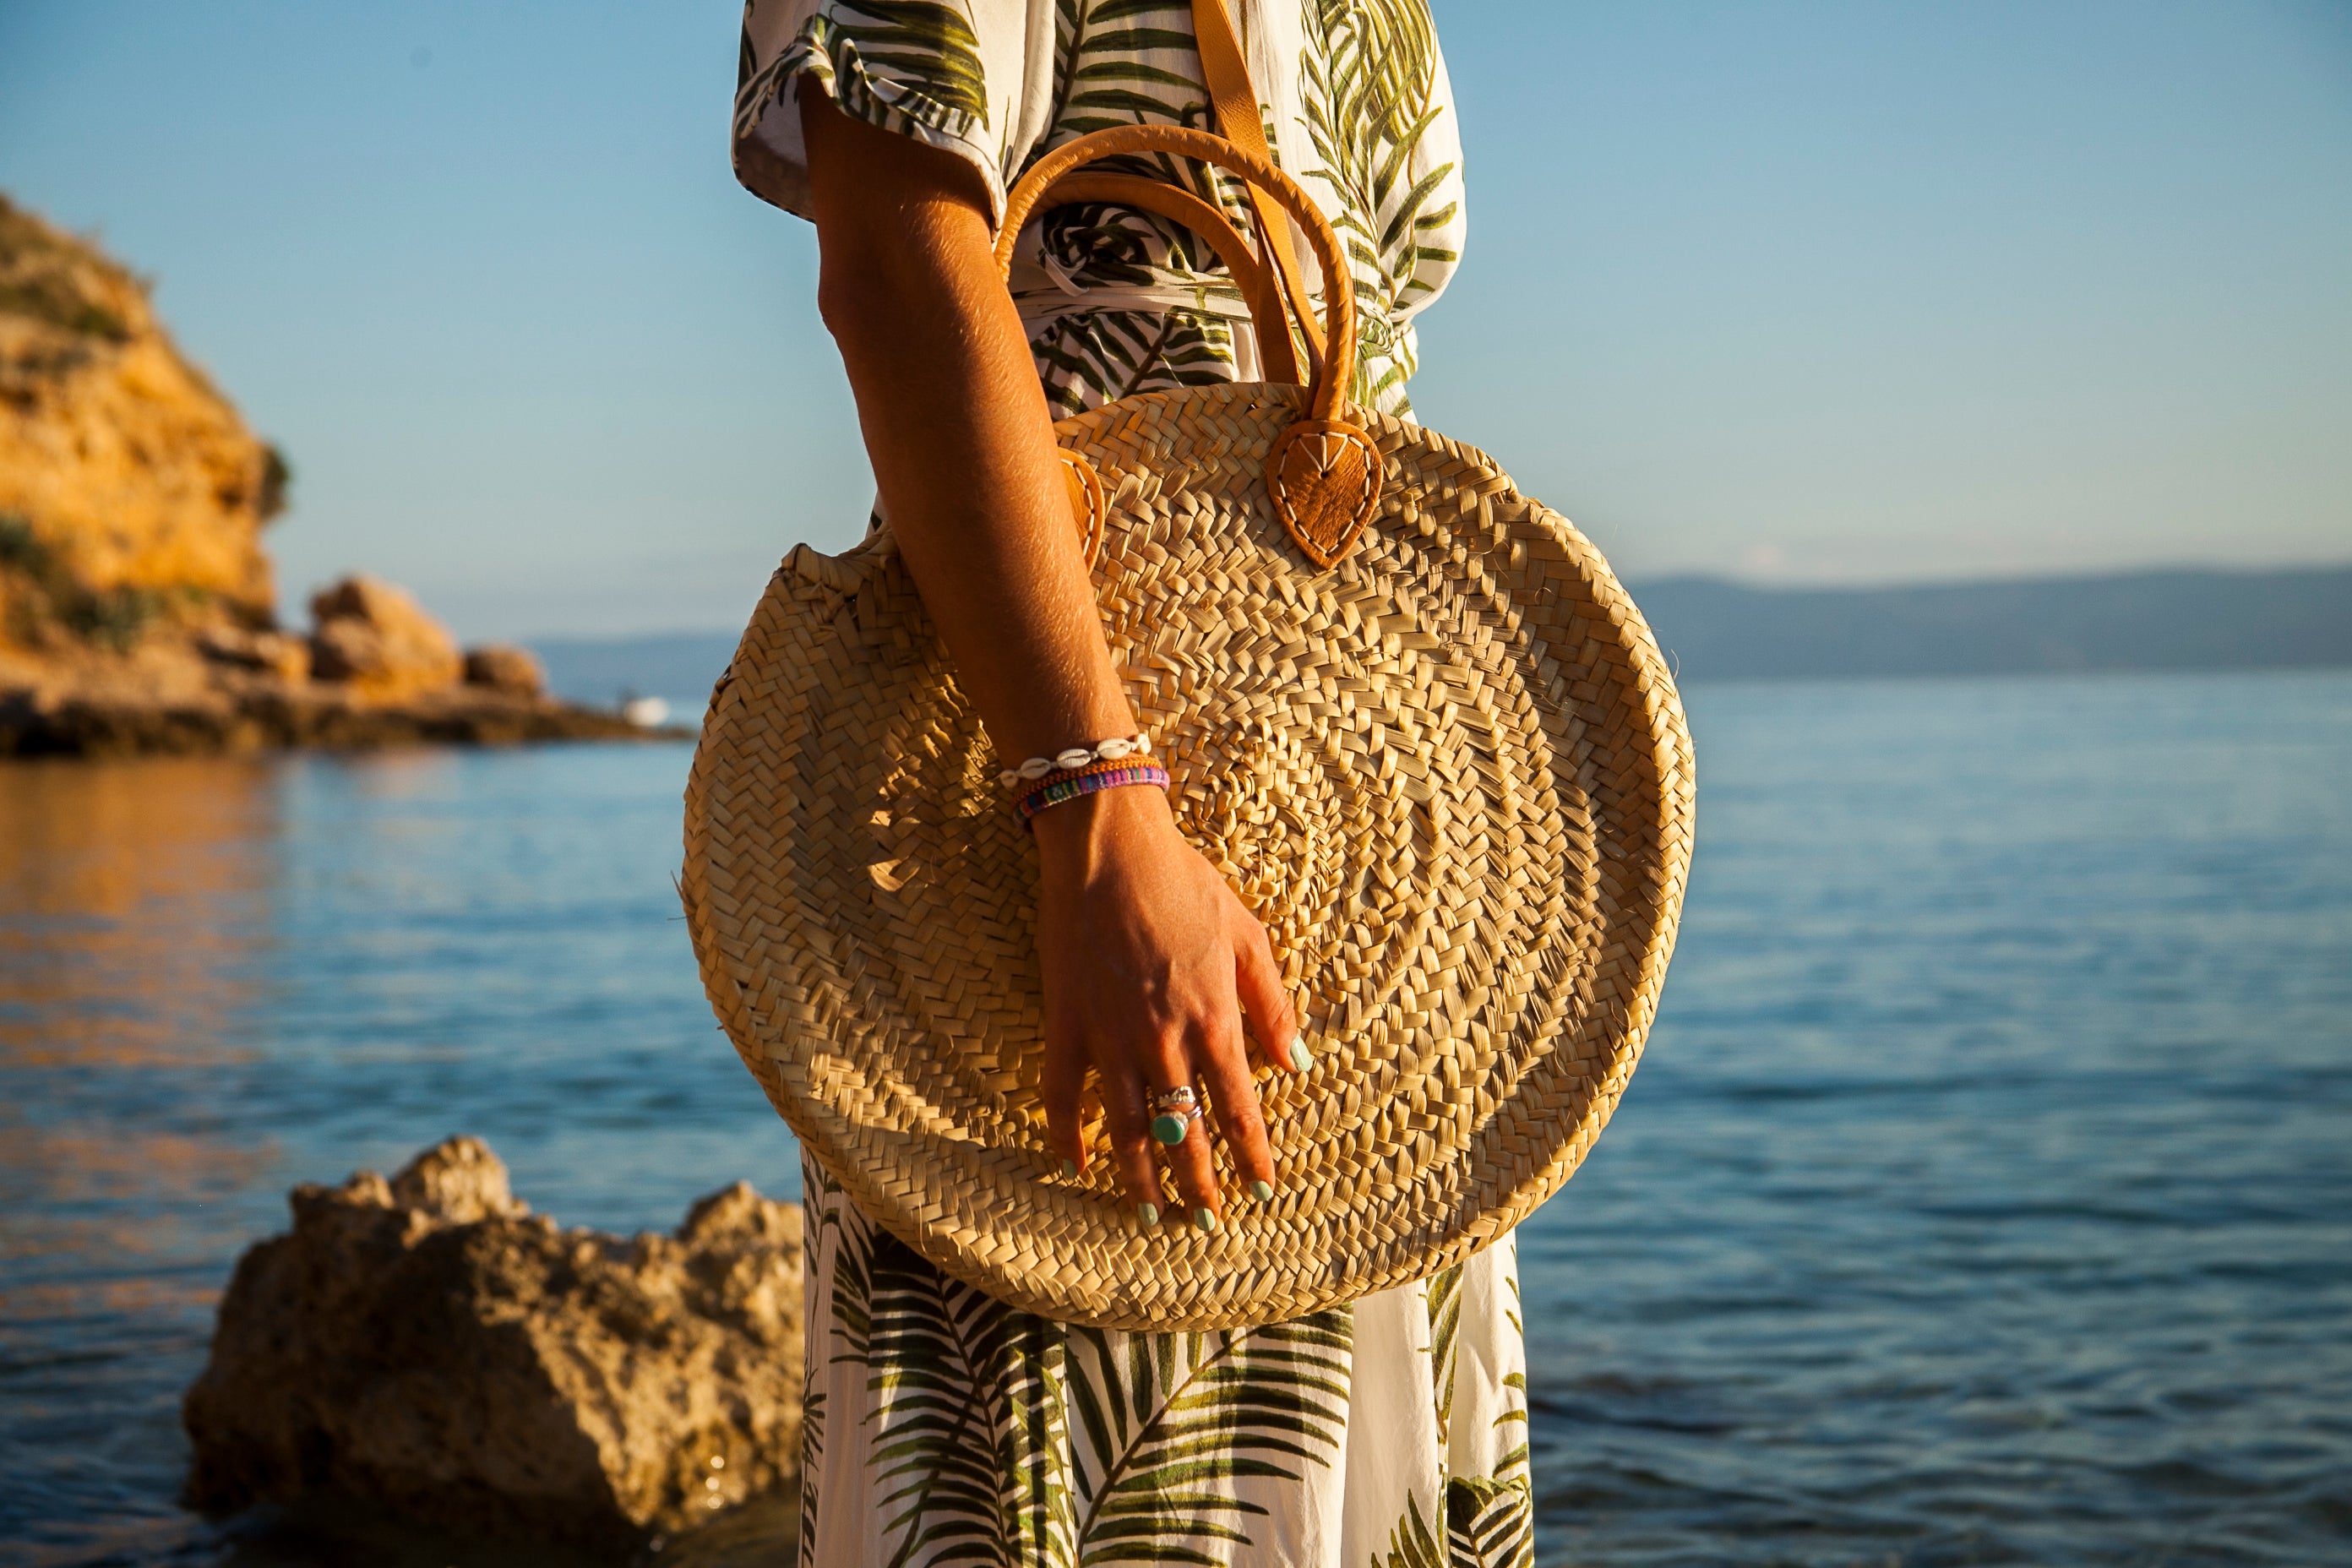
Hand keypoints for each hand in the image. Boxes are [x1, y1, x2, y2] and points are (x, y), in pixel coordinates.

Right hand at [1033, 784, 1302, 1229]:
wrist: (1110, 849)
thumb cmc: (1185, 885)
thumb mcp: (1248, 936)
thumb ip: (1272, 1004)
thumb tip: (1296, 1062)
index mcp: (1213, 1022)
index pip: (1238, 1109)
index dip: (1252, 1155)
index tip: (1262, 1189)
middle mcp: (1162, 1042)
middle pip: (1185, 1131)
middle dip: (1199, 1183)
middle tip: (1208, 1222)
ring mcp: (1109, 1037)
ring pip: (1127, 1127)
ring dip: (1140, 1180)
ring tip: (1152, 1218)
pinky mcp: (1066, 1023)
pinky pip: (1062, 1094)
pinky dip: (1065, 1134)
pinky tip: (1073, 1166)